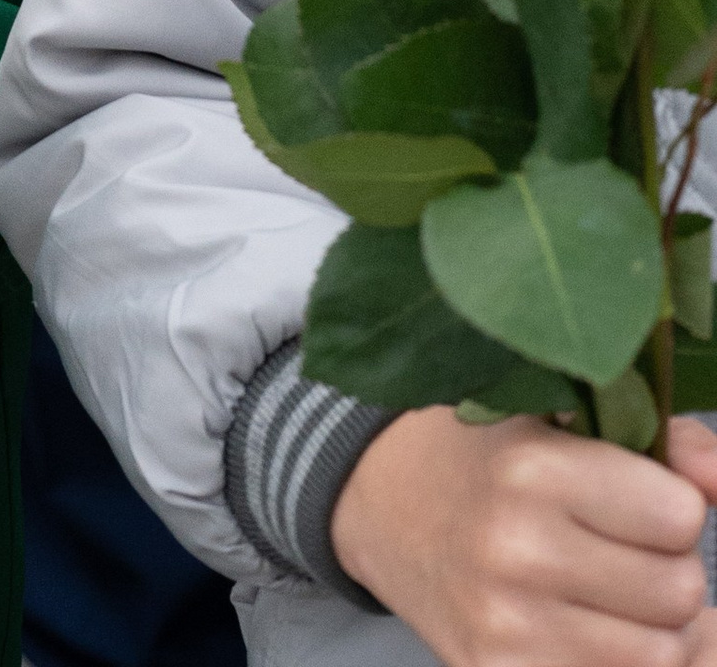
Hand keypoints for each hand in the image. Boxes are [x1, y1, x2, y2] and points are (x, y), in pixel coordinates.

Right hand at [330, 407, 716, 664]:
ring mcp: (506, 626)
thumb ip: (658, 438)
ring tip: (611, 592)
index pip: (679, 514)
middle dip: (668, 569)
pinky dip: (618, 662)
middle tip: (624, 546)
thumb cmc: (483, 453)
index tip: (636, 495)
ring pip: (660, 655)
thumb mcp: (559, 415)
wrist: (377, 502)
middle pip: (679, 592)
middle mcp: (517, 549)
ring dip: (653, 628)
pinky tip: (591, 631)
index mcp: (532, 469)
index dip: (671, 505)